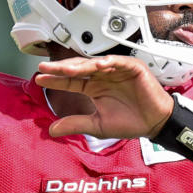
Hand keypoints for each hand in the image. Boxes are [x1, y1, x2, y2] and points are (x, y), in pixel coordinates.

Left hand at [35, 54, 172, 139]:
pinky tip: (96, 66)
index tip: (39, 79)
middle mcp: (103, 76)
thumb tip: (51, 130)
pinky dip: (107, 63)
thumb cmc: (130, 122)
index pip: (71, 81)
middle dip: (61, 68)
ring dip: (79, 65)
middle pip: (78, 68)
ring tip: (64, 69)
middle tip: (44, 68)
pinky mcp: (132, 68)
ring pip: (94, 63)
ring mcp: (117, 70)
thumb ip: (75, 124)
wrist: (154, 124)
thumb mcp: (97, 125)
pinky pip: (118, 62)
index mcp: (94, 88)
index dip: (56, 80)